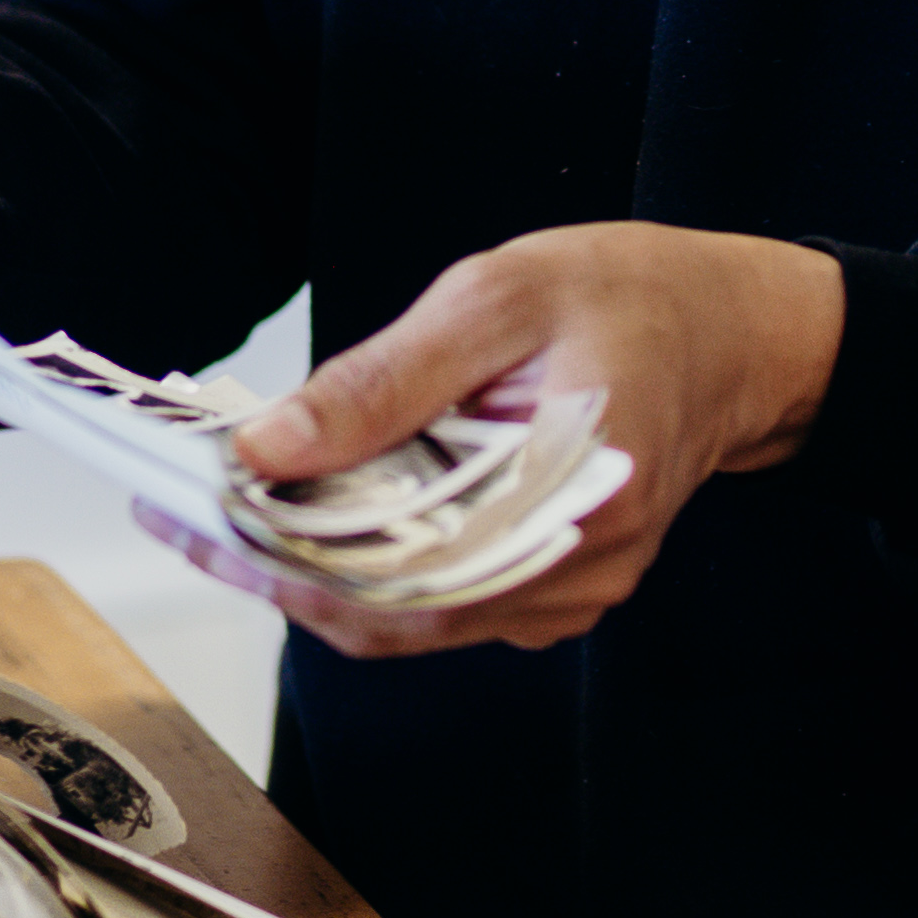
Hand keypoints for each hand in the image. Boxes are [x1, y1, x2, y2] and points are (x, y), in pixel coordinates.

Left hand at [155, 223, 844, 659]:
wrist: (734, 333)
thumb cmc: (629, 298)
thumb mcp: (496, 299)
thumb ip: (381, 380)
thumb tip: (269, 449)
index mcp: (572, 491)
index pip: (400, 566)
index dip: (283, 555)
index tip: (194, 515)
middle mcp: (574, 568)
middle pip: (390, 610)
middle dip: (275, 569)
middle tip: (183, 514)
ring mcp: (567, 593)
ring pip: (407, 619)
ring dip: (311, 572)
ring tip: (226, 511)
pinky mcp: (553, 591)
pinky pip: (439, 605)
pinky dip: (367, 567)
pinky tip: (314, 514)